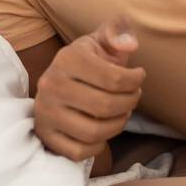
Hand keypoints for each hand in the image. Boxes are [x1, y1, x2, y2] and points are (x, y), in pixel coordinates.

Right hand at [33, 15, 144, 165]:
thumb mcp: (100, 42)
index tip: (139, 78)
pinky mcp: (46, 136)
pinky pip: (80, 151)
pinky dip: (98, 145)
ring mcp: (46, 113)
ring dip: (118, 125)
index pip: (114, 78)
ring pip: (94, 132)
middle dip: (129, 104)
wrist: (56, 84)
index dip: (136, 82)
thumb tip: (130, 44)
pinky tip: (102, 130)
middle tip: (133, 97)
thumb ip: (117, 33)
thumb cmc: (87, 62)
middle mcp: (51, 85)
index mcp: (67, 59)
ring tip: (122, 113)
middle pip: (106, 106)